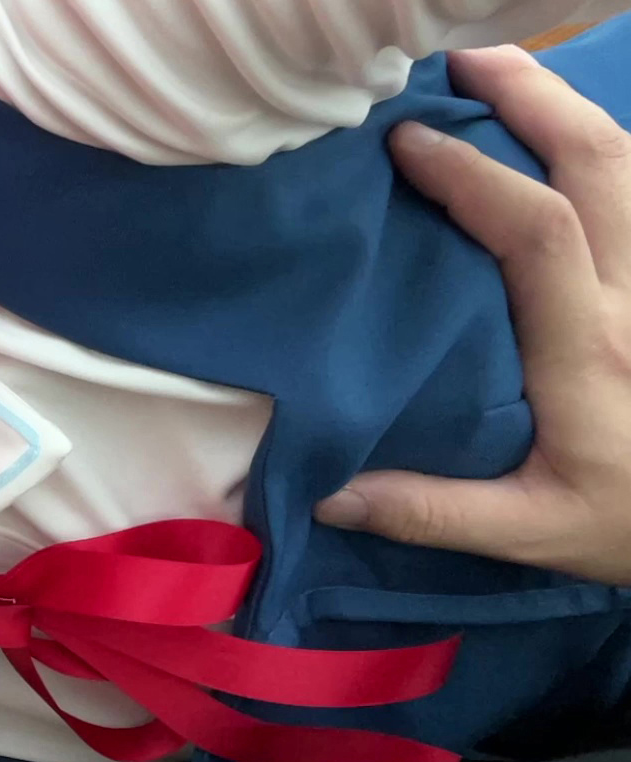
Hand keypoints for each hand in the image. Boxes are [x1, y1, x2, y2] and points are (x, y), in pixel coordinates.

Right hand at [314, 45, 630, 585]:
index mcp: (587, 353)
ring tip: (501, 79)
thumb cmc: (630, 523)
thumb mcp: (531, 534)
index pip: (538, 232)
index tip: (408, 144)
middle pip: (598, 163)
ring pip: (630, 164)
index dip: (474, 175)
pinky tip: (557, 138)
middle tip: (459, 62)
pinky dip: (599, 148)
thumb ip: (431, 512)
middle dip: (529, 97)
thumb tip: (326, 493)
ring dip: (565, 109)